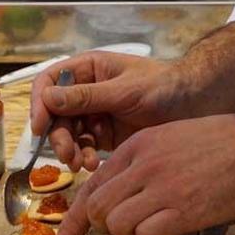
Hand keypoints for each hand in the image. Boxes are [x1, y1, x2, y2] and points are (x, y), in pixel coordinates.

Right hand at [30, 52, 189, 171]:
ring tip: (83, 164)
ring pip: (68, 133)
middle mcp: (86, 91)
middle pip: (55, 113)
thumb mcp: (124, 91)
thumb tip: (48, 98)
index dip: (40, 103)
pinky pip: (85, 147)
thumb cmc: (163, 86)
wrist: (194, 104)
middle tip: (67, 155)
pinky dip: (85, 157)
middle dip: (58, 136)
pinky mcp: (105, 135)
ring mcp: (95, 114)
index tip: (40, 127)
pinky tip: (95, 165)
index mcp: (88, 69)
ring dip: (70, 150)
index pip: (50, 82)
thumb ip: (87, 96)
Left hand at [57, 114, 234, 234]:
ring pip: (116, 224)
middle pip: (97, 207)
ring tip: (147, 227)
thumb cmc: (213, 143)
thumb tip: (115, 192)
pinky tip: (165, 231)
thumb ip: (137, 162)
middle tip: (119, 228)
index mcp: (137, 146)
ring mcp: (162, 188)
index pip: (92, 184)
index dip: (75, 214)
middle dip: (101, 225)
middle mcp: (143, 166)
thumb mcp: (166, 138)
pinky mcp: (183, 211)